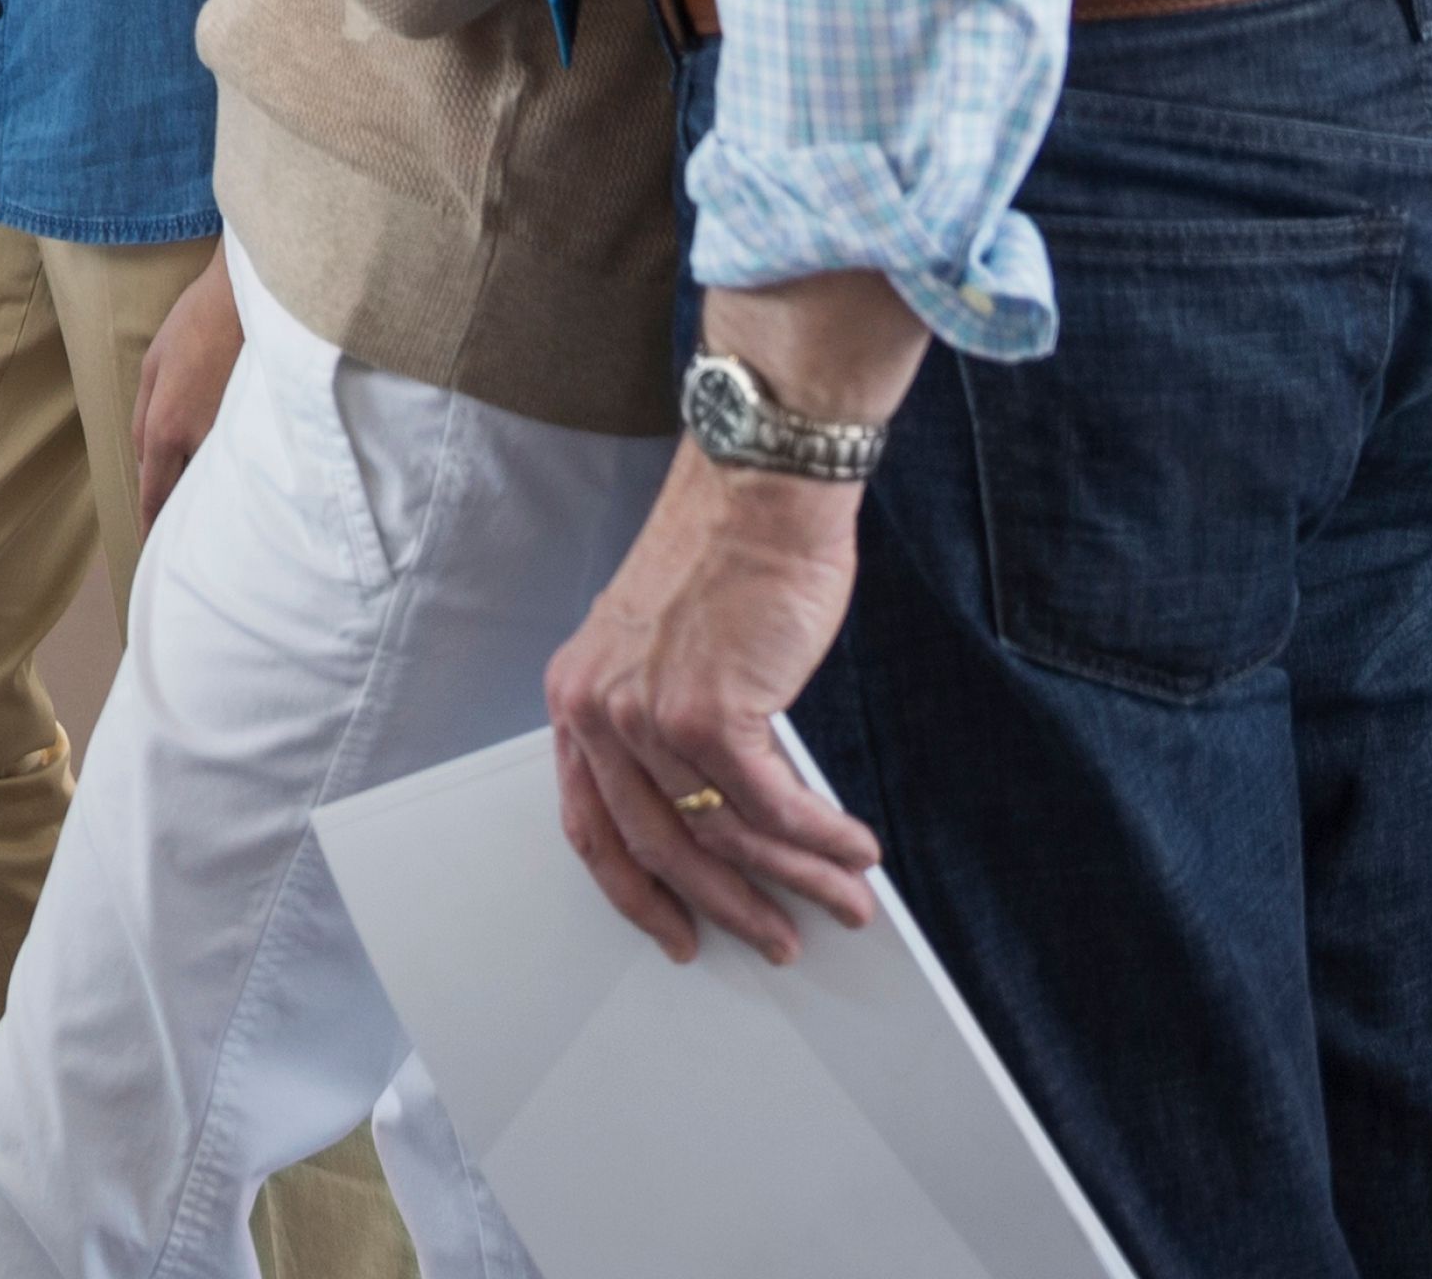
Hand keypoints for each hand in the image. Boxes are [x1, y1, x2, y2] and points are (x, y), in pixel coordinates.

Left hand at [131, 262, 240, 525]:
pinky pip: (243, 461)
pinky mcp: (262, 427)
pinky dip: (237, 471)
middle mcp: (202, 439)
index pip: (157, 492)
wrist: (253, 296)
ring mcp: (236, 436)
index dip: (153, 524)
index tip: (152, 548)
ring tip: (211, 514)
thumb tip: (144, 461)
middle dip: (184, 514)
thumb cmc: (196, 324)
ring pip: (218, 479)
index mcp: (168, 426)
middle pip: (189, 492)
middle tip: (181, 539)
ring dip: (212, 493)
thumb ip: (143, 419)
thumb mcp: (152, 365)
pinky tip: (240, 477)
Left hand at [545, 454, 886, 962]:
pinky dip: (820, 841)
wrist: (758, 493)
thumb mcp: (665, 648)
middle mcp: (598, 709)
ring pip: (724, 835)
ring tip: (843, 900)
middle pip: (658, 845)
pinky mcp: (711, 712)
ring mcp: (649, 714)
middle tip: (774, 938)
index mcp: (578, 697)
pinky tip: (853, 849)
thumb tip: (725, 813)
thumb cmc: (724, 559)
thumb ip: (671, 726)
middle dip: (724, 906)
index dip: (635, 890)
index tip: (672, 929)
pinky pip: (771, 808)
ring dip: (795, 880)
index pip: (590, 823)